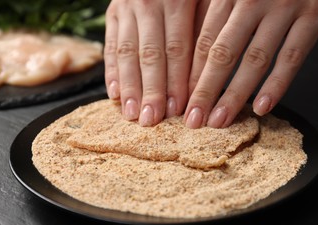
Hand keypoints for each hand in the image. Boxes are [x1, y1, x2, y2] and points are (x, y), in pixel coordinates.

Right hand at [104, 0, 198, 125]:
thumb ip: (205, 25)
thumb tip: (207, 71)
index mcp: (176, 0)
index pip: (177, 49)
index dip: (177, 81)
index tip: (179, 109)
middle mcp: (147, 3)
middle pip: (150, 55)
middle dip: (151, 90)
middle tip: (151, 120)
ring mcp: (125, 8)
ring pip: (126, 53)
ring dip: (129, 87)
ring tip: (131, 114)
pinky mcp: (112, 12)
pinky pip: (110, 45)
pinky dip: (111, 71)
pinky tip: (114, 94)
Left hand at [185, 0, 317, 127]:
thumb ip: (215, 16)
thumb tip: (193, 60)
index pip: (204, 42)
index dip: (191, 76)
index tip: (183, 102)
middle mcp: (252, 0)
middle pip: (223, 54)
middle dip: (206, 91)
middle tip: (194, 120)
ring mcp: (284, 7)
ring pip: (255, 59)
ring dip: (235, 94)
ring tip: (220, 120)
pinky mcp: (314, 14)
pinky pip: (293, 56)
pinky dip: (277, 84)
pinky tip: (262, 107)